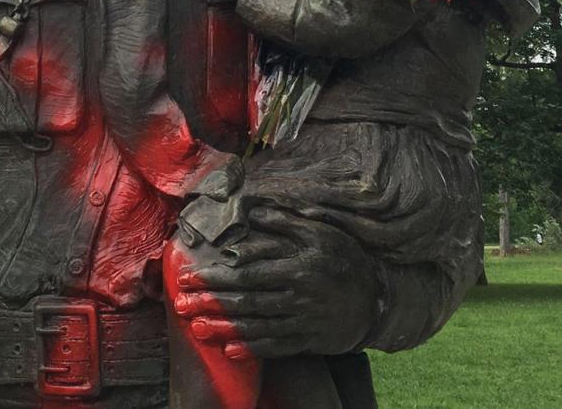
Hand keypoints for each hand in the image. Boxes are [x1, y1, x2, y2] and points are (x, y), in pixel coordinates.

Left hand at [173, 206, 381, 358]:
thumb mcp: (320, 231)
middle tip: (182, 305)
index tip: (189, 276)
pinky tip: (230, 350)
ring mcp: (304, 321)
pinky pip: (277, 347)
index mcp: (297, 267)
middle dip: (211, 304)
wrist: (380, 297)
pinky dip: (252, 349)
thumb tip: (252, 211)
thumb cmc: (344, 257)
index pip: (247, 272)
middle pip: (247, 301)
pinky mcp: (310, 341)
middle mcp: (299, 296)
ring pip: (258, 326)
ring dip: (224, 328)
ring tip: (197, 328)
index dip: (216, 276)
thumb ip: (285, 221)